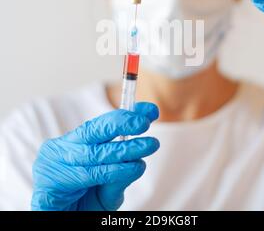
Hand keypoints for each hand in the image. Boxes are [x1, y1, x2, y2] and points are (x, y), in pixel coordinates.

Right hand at [31, 102, 159, 210]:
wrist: (61, 225)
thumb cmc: (82, 206)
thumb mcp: (107, 189)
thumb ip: (120, 173)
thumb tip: (140, 158)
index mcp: (73, 145)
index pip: (100, 125)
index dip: (125, 116)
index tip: (149, 111)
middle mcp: (60, 150)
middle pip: (92, 131)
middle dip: (121, 123)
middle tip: (144, 121)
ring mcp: (50, 166)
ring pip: (94, 154)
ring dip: (125, 149)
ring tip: (149, 145)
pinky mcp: (47, 187)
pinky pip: (88, 175)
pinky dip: (114, 171)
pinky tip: (134, 167)